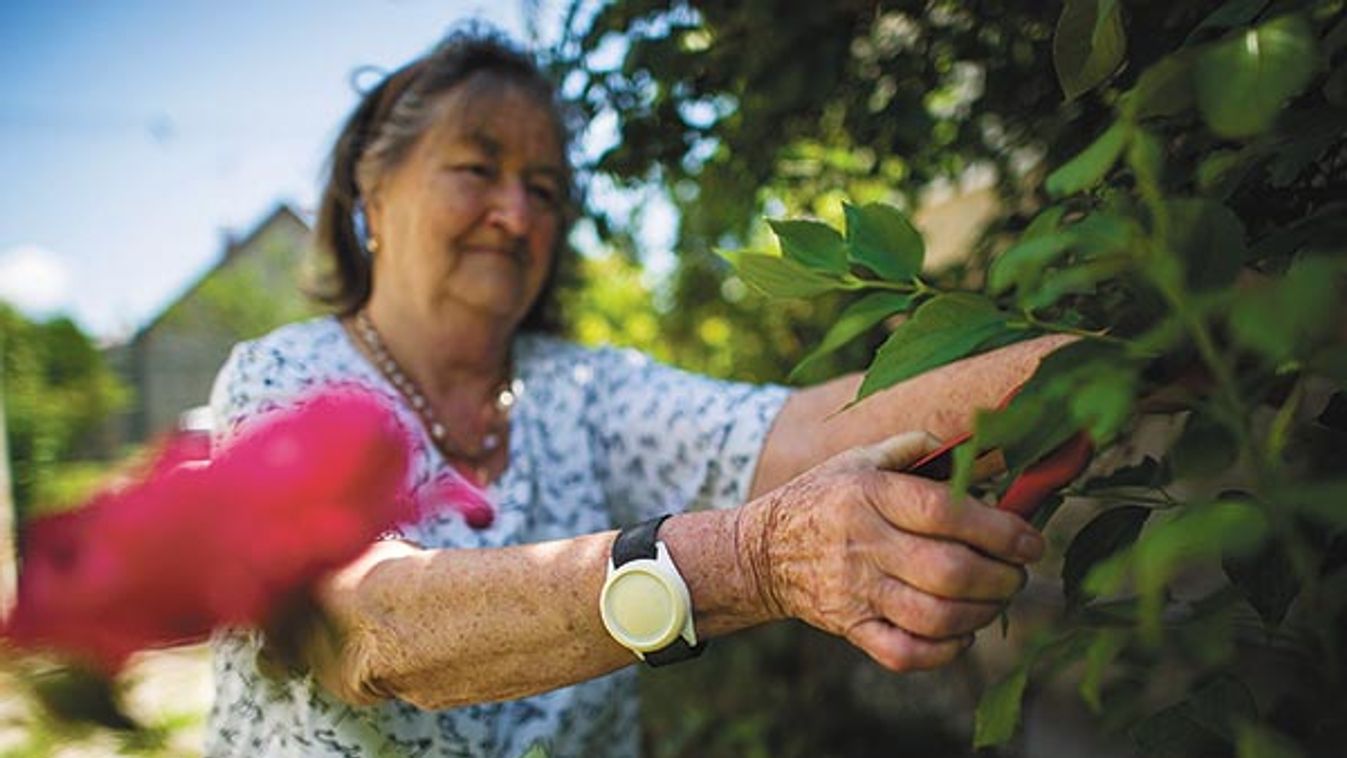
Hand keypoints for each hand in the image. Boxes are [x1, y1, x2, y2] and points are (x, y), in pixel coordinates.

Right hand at [735, 431, 1045, 671]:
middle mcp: (862, 543)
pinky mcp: (850, 628)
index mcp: (869, 493)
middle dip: (1002, 577)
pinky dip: (945, 651)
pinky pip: (905, 654)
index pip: (946, 511)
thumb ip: (919, 448)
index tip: (1030, 540)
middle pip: (949, 570)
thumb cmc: (827, 497)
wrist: (763, 550)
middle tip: (1017, 572)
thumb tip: (980, 451)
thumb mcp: (861, 458)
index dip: (1000, 529)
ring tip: (994, 598)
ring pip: (935, 616)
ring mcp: (855, 591)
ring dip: (982, 613)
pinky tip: (959, 633)